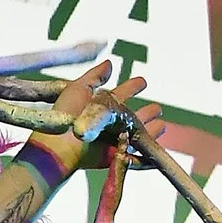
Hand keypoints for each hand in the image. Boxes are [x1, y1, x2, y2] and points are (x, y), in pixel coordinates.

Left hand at [36, 60, 165, 173]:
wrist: (59, 144)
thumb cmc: (65, 116)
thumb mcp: (78, 89)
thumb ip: (95, 76)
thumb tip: (109, 63)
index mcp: (100, 106)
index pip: (120, 95)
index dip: (132, 87)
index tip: (143, 81)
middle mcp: (108, 123)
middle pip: (132, 118)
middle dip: (146, 113)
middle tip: (158, 108)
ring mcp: (112, 141)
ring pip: (136, 136)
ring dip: (150, 131)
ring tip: (162, 126)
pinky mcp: (115, 157)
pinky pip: (134, 159)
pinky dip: (146, 159)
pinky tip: (156, 155)